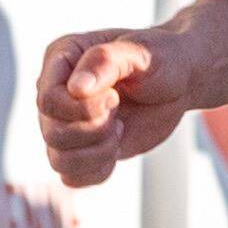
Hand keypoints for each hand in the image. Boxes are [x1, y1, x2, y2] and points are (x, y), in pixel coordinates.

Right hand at [36, 26, 191, 190]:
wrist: (179, 79)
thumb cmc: (159, 57)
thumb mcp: (138, 51)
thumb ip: (105, 61)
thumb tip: (76, 89)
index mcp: (61, 60)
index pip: (49, 100)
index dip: (82, 109)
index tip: (115, 96)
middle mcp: (56, 94)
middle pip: (52, 133)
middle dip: (95, 129)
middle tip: (119, 110)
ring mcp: (66, 122)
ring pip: (59, 160)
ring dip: (97, 152)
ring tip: (120, 129)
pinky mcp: (82, 148)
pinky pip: (73, 177)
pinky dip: (98, 169)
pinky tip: (118, 146)